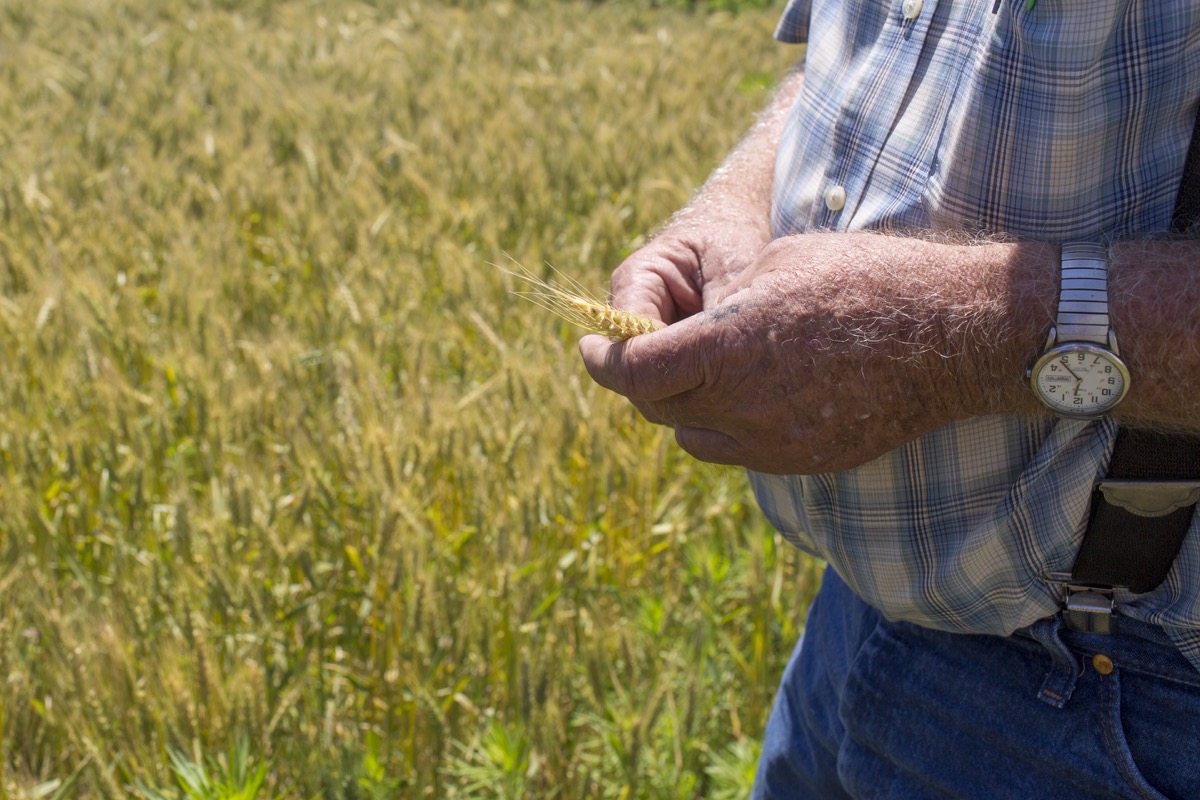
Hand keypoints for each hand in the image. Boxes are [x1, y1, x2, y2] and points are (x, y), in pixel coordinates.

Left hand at [581, 233, 993, 473]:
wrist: (953, 332)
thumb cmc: (864, 279)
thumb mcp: (772, 267)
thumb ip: (715, 310)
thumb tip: (685, 329)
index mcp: (727, 348)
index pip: (634, 373)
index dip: (601, 361)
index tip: (590, 346)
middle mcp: (743, 406)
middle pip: (657, 408)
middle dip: (640, 381)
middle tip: (641, 353)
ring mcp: (774, 442)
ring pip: (695, 436)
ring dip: (684, 406)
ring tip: (705, 369)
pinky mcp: (804, 460)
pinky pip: (740, 451)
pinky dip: (727, 426)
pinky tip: (753, 392)